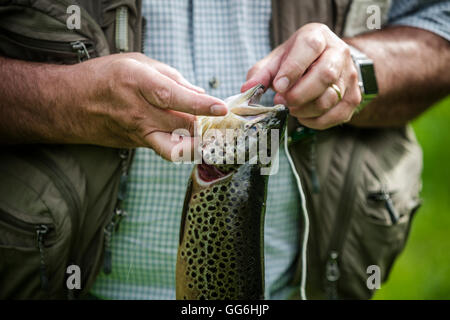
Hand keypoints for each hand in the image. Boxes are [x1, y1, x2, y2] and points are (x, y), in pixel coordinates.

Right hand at [74, 53, 226, 159]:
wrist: (69, 104)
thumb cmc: (103, 76)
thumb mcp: (137, 62)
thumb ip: (171, 77)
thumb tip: (199, 94)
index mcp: (137, 82)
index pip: (175, 97)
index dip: (200, 104)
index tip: (221, 107)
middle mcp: (137, 111)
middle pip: (181, 125)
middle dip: (204, 124)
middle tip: (216, 120)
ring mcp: (136, 132)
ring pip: (175, 148)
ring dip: (195, 142)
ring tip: (204, 134)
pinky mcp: (136, 145)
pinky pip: (165, 147)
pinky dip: (181, 142)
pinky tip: (185, 133)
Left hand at [242, 23, 360, 129]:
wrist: (326, 63)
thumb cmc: (297, 60)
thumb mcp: (277, 60)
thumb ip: (261, 73)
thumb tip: (246, 89)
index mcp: (318, 37)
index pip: (309, 48)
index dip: (293, 69)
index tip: (278, 86)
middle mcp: (339, 53)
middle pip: (325, 76)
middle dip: (299, 94)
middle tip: (282, 102)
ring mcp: (349, 76)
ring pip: (330, 98)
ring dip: (305, 110)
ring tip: (291, 108)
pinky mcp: (354, 97)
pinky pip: (336, 115)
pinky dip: (316, 121)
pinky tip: (304, 117)